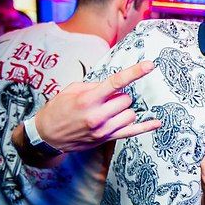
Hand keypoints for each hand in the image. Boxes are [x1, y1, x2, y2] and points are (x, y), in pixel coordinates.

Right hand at [33, 60, 161, 151]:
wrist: (47, 136)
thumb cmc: (59, 109)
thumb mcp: (71, 90)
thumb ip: (95, 86)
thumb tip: (115, 85)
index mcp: (87, 100)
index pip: (116, 82)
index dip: (134, 72)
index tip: (149, 65)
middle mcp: (97, 116)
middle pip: (126, 99)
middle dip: (119, 96)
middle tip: (106, 99)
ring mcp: (103, 130)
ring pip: (131, 114)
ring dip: (124, 109)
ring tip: (109, 111)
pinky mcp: (107, 139)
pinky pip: (132, 132)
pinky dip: (146, 127)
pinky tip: (157, 122)